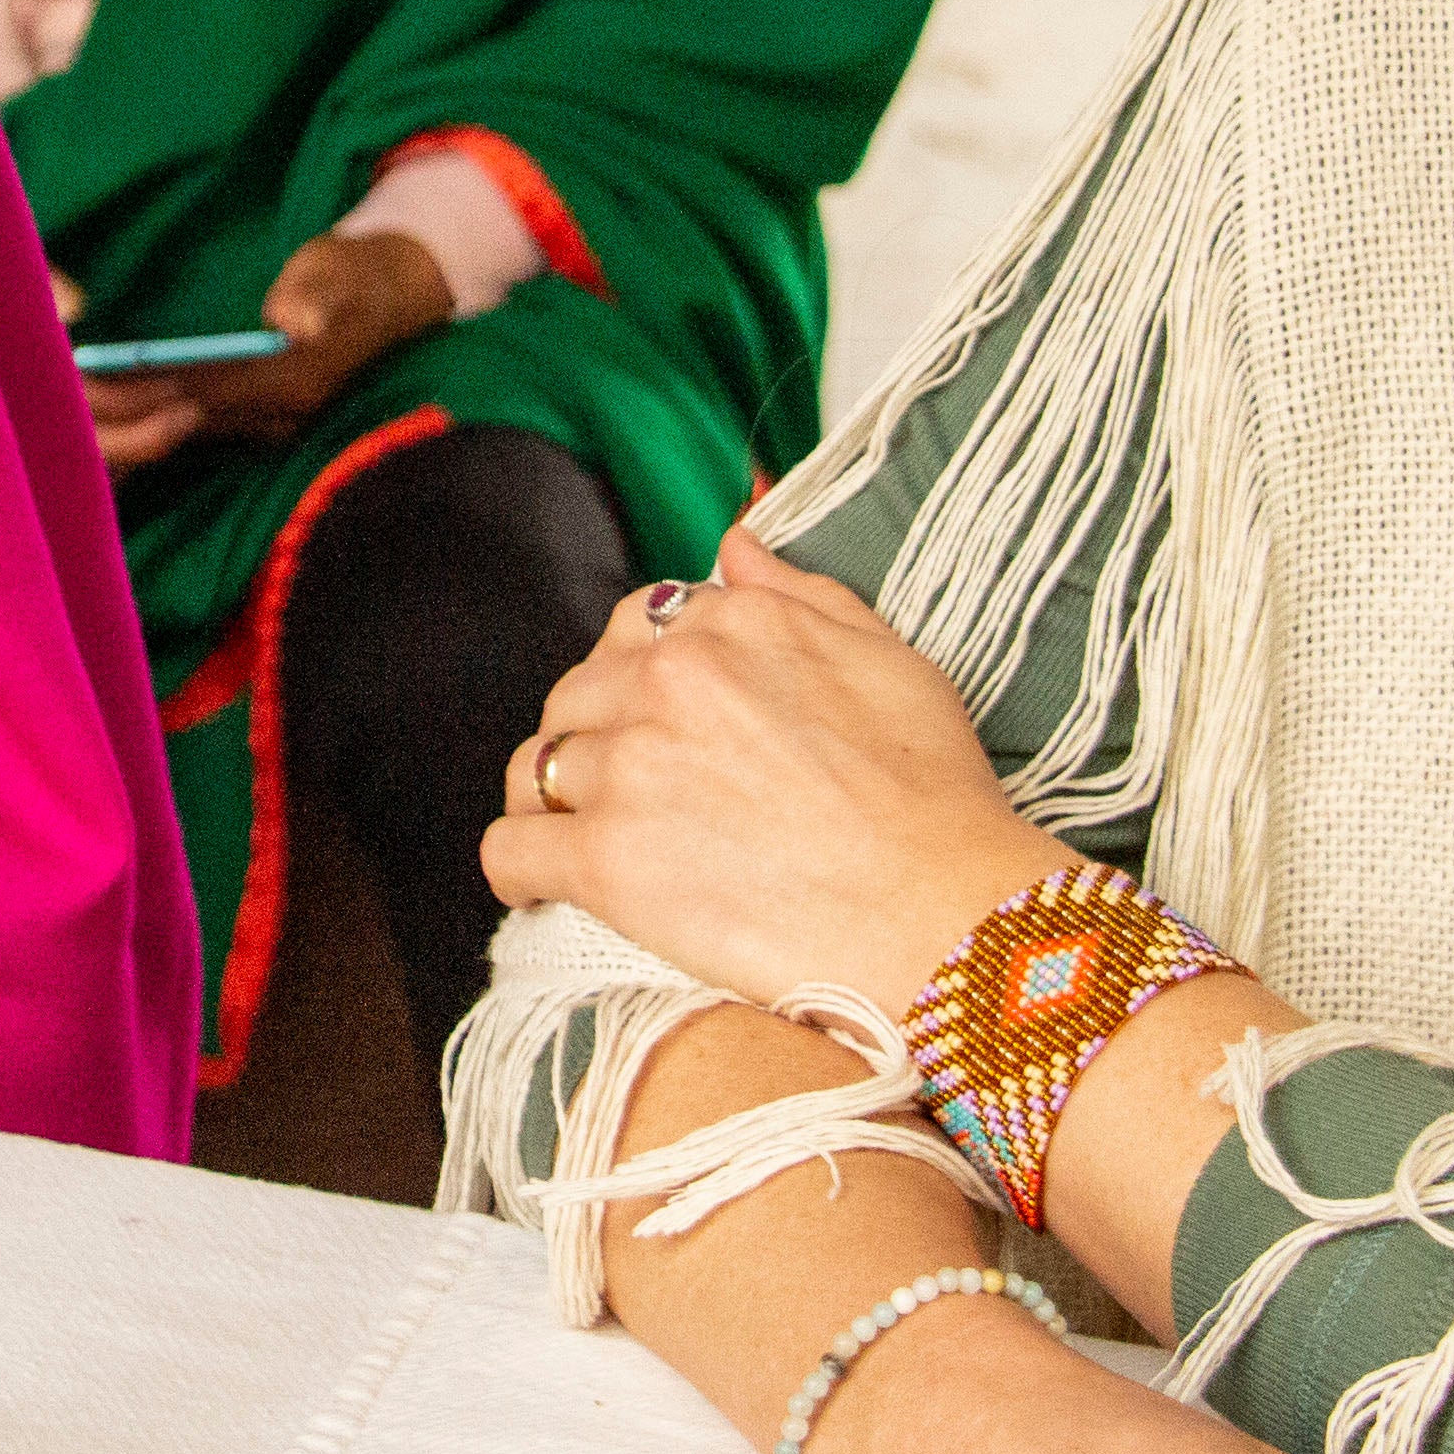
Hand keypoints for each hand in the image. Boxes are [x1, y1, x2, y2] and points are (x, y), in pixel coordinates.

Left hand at [89, 227, 457, 473]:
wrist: (395, 298)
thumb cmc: (356, 272)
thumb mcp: (339, 270)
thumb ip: (316, 294)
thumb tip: (296, 322)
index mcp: (289, 379)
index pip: (197, 390)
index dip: (140, 386)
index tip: (87, 375)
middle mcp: (275, 414)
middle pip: (181, 418)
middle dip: (120, 409)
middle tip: (59, 392)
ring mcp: (269, 422)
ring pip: (183, 429)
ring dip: (129, 419)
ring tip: (71, 408)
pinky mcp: (258, 418)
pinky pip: (196, 426)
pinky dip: (152, 419)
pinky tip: (113, 414)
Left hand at [481, 529, 1061, 1014]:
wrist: (944, 912)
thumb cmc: (936, 796)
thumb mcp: (888, 656)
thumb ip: (797, 592)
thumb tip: (732, 541)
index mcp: (729, 624)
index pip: (637, 626)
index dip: (642, 678)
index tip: (662, 724)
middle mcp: (667, 678)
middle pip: (576, 695)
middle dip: (594, 738)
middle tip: (630, 794)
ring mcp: (630, 767)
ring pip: (537, 766)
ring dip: (554, 801)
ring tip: (582, 840)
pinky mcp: (607, 860)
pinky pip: (509, 850)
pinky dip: (518, 869)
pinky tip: (546, 888)